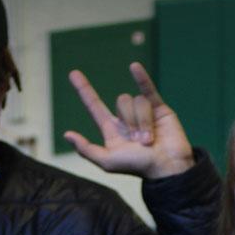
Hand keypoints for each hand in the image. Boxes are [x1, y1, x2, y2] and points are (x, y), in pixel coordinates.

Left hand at [64, 63, 194, 178]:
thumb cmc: (138, 167)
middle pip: (120, 102)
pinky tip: (134, 67)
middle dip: (131, 121)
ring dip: (143, 121)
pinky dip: (142, 78)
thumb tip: (67, 134)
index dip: (85, 91)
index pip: (95, 107)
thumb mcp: (108, 162)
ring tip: (151, 139)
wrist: (167, 167)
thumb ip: (87, 150)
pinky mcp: (159, 109)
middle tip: (140, 142)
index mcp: (112, 130)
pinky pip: (148, 89)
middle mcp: (127, 119)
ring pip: (137, 101)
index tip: (74, 74)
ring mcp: (143, 112)